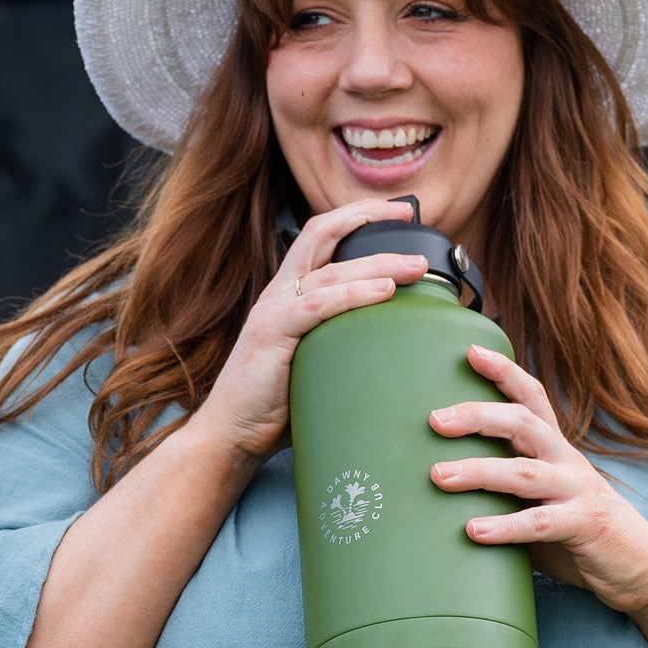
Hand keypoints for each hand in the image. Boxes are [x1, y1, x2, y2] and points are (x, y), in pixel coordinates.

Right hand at [190, 198, 429, 469]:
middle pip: (322, 233)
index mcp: (288, 293)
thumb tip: (397, 345)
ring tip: (416, 266)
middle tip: (410, 214)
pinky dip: (354, 295)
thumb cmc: (277, 404)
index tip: (398, 214)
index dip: (357, 216)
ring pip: (331, 271)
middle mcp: (279, 292)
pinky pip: (319, 306)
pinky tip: (384, 292)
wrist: (232, 433)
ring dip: (378, 263)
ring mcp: (274, 310)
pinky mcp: (273, 334)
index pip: (321, 236)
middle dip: (367, 216)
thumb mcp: (317, 360)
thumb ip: (345, 342)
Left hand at [427, 344, 647, 615]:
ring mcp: (577, 492)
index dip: (504, 371)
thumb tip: (442, 486)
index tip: (471, 351)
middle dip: (478, 416)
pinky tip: (474, 530)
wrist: (640, 566)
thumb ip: (505, 488)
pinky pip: (539, 523)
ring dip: (479, 472)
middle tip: (435, 420)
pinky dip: (505, 526)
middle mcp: (567, 461)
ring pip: (525, 473)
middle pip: (523, 424)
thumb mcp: (541, 499)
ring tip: (439, 476)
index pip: (532, 397)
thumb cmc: (577, 532)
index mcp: (556, 449)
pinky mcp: (584, 526)